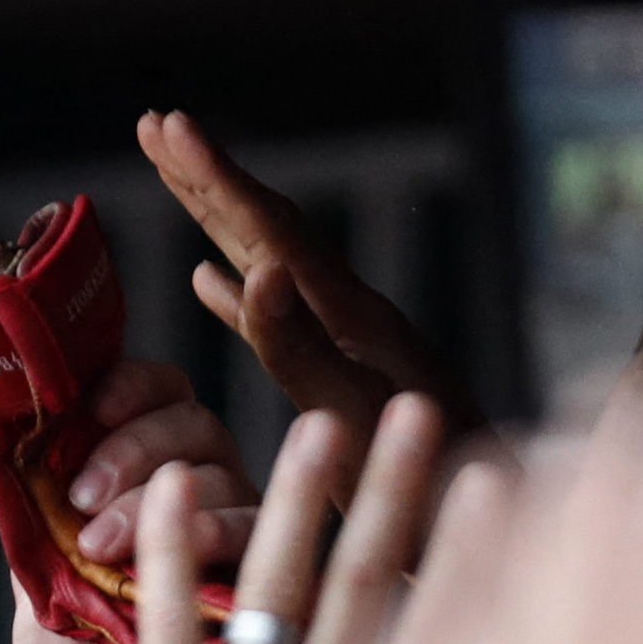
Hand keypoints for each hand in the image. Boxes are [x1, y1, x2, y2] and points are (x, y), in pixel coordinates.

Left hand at [16, 360, 255, 643]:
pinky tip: (170, 551)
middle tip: (80, 495)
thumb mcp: (42, 580)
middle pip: (194, 427)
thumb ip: (41, 515)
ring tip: (99, 544)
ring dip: (156, 493)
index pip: (158, 397)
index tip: (85, 406)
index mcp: (145, 480)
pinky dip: (212, 532)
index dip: (129, 387)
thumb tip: (10, 443)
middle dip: (132, 447)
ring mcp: (239, 543)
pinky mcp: (266, 592)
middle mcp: (202, 498)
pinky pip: (258, 540)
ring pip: (224, 477)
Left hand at [91, 395, 446, 643]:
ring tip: (320, 426)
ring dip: (301, 497)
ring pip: (280, 584)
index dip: (480, 550)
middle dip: (401, 490)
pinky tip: (179, 486)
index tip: (503, 483)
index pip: (453, 631)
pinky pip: (166, 622)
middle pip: (376, 584)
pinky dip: (171, 550)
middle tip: (420, 412)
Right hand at [138, 110, 483, 451]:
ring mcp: (345, 341)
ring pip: (265, 261)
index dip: (215, 177)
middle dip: (206, 176)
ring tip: (173, 174)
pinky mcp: (338, 375)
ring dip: (215, 217)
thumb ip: (300, 347)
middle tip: (153, 124)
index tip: (168, 126)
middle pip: (266, 227)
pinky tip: (207, 280)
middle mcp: (348, 313)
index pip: (270, 229)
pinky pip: (271, 317)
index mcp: (350, 315)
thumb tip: (255, 271)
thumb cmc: (424, 484)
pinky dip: (233, 293)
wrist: (489, 520)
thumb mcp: (353, 417)